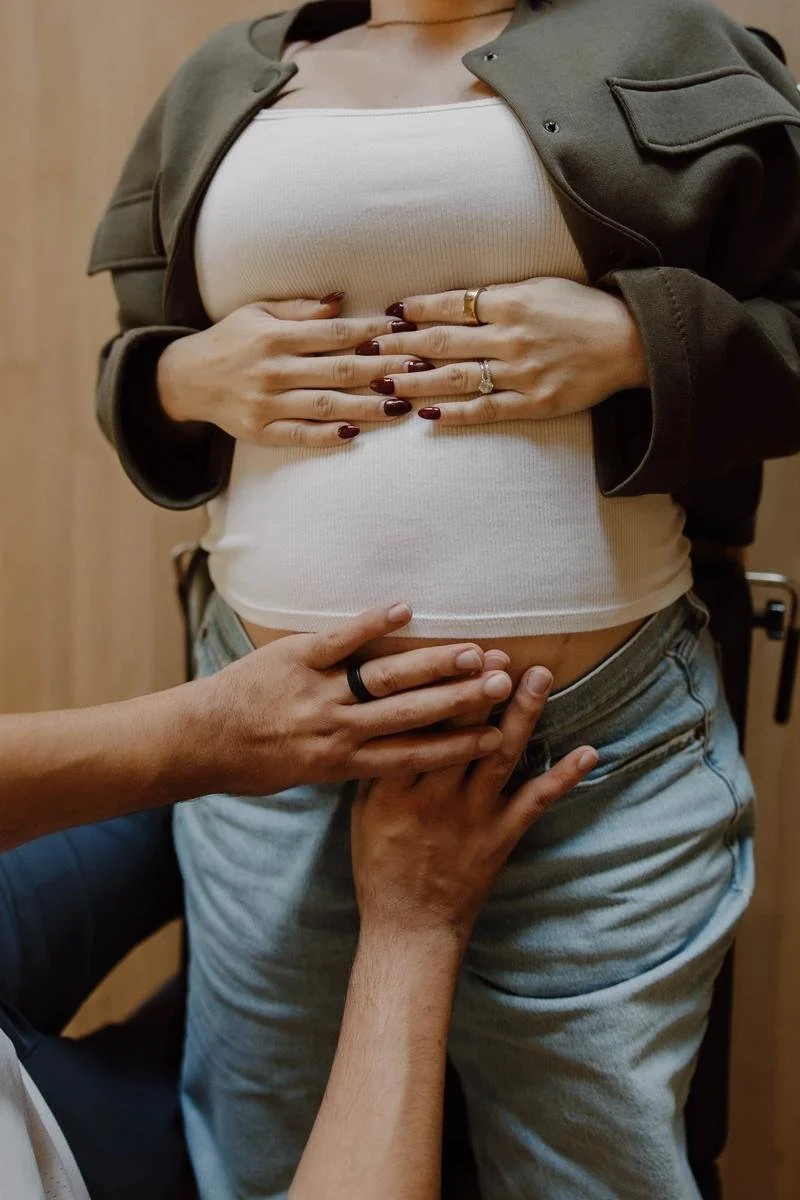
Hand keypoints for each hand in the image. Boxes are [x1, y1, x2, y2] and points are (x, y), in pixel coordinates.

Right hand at [155, 294, 435, 447]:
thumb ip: (300, 309)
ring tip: (401, 406)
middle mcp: (272, 369)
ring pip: (325, 405)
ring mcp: (266, 403)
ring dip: (366, 406)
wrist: (186, 379)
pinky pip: (300, 435)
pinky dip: (327, 435)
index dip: (372, 333)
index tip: (404, 332)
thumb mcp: (259, 313)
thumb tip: (341, 300)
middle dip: (382, 370)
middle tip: (418, 370)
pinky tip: (355, 433)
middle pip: (338, 370)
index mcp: (275, 335)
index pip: (334, 334)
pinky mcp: (260, 431)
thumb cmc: (231, 340)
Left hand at [194, 602, 514, 794]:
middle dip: (461, 700)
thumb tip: (385, 756)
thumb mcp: (304, 777)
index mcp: (343, 762)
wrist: (198, 742)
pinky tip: (405, 609)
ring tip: (472, 651)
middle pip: (412, 713)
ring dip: (432, 663)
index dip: (458, 745)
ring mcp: (319, 691)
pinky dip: (372, 623)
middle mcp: (338, 729)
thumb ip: (346, 761)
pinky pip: (341, 639)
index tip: (496, 736)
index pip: (413, 755)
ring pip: (386, 677)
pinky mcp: (297, 657)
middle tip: (502, 684)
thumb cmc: (249, 765)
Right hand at [351, 668, 597, 950]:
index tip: (457, 653)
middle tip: (501, 652)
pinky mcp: (501, 835)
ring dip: (524, 713)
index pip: (418, 723)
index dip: (439, 685)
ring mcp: (472, 815)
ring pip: (499, 753)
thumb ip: (379, 765)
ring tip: (540, 676)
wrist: (410, 925)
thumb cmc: (380, 865)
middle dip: (483, 688)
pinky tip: (588, 751)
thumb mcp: (363, 810)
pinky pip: (536, 801)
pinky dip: (563, 776)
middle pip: (461, 730)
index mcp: (395, 783)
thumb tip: (392, 716)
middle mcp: (434, 794)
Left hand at [354, 277, 649, 424]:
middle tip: (367, 350)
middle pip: (443, 343)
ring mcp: (522, 373)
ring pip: (458, 379)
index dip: (415, 311)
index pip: (450, 306)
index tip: (388, 315)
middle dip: (401, 347)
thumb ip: (497, 297)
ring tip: (384, 385)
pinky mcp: (535, 403)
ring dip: (417, 382)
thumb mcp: (538, 288)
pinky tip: (428, 416)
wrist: (629, 342)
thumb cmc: (581, 310)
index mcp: (510, 303)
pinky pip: (487, 410)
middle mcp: (511, 337)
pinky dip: (456, 413)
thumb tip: (453, 304)